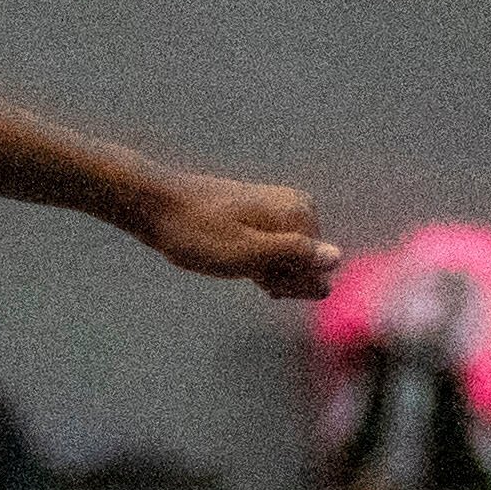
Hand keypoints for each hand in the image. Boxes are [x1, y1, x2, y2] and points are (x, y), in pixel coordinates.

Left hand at [142, 173, 337, 301]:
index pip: (318, 269)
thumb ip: (293, 255)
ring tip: (238, 267)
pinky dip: (258, 262)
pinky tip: (244, 267)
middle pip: (304, 262)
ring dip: (266, 272)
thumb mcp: (246, 252)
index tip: (261, 285)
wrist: (154, 203)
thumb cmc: (197, 231)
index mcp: (301, 214)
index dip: (288, 285)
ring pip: (286, 257)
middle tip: (244, 271)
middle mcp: (297, 207)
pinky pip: (271, 248)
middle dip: (279, 278)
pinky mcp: (258, 215)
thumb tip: (336, 258)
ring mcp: (278, 209)